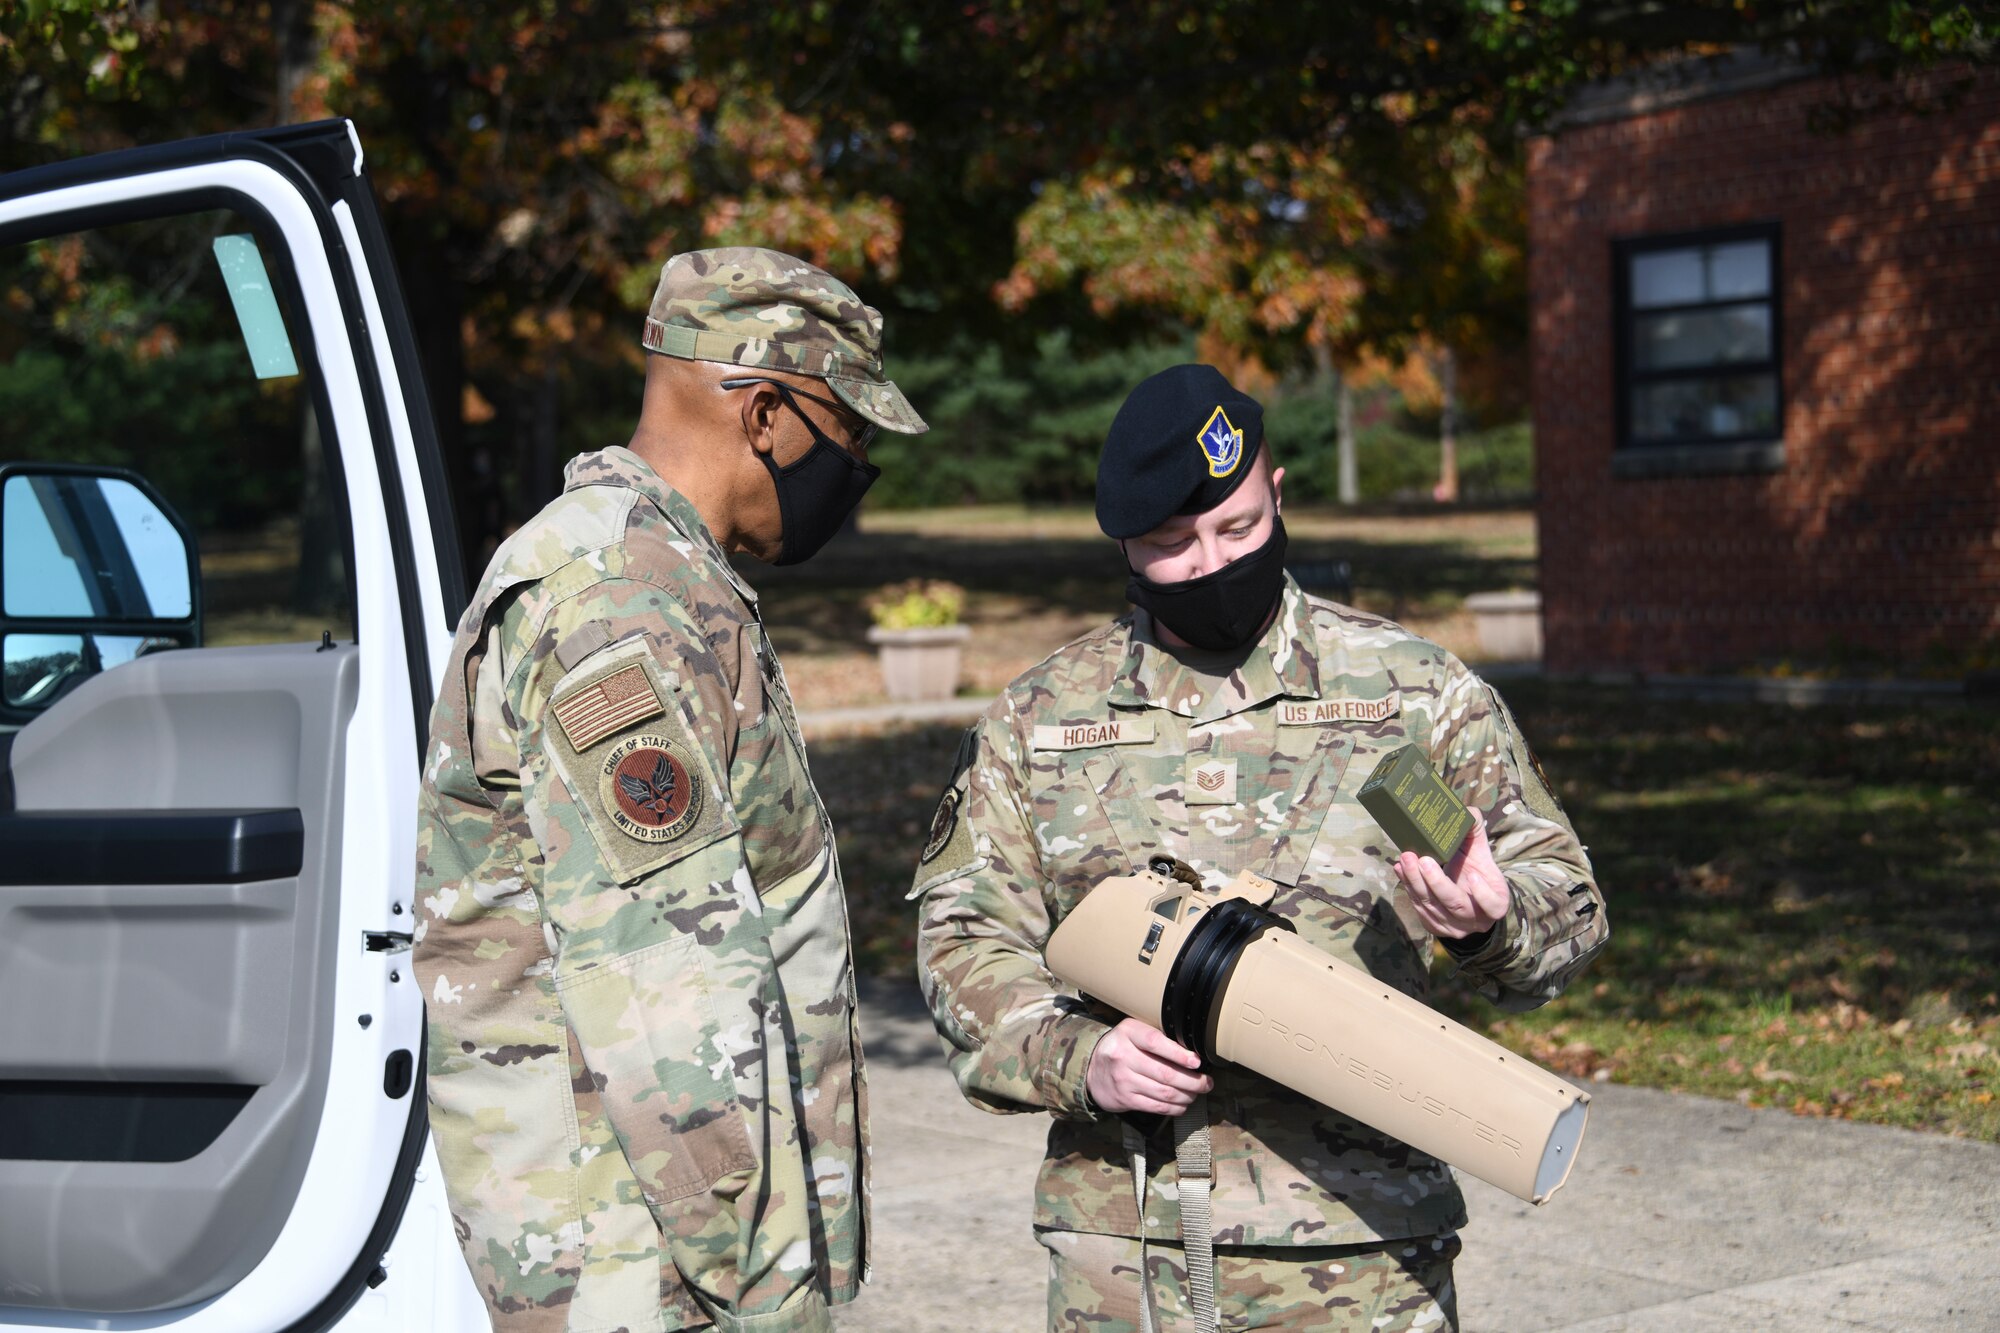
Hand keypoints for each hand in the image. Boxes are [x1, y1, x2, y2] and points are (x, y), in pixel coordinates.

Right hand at [1084, 1018, 1212, 1114]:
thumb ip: (1156, 1036)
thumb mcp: (1132, 1032)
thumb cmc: (1121, 1047)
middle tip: (1207, 1083)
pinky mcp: (1125, 1099)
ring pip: (1164, 1092)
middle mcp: (1123, 1056)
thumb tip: (1191, 1050)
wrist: (1091, 1069)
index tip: (1197, 1062)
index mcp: (1128, 1033)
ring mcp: (1123, 1080)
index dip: (1179, 1054)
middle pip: (1165, 1073)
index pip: (1156, 1042)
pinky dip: (1175, 1108)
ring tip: (1197, 1093)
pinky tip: (1183, 1104)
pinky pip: (1156, 1107)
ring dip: (1187, 1095)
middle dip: (1193, 1081)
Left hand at [1395, 806, 1509, 939]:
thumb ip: (1475, 833)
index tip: (1472, 874)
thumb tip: (1466, 811)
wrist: (1467, 899)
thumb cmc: (1476, 872)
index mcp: (1495, 904)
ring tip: (1405, 859)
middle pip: (1455, 905)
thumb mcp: (1481, 855)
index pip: (1492, 905)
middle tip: (1420, 858)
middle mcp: (1475, 920)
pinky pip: (1419, 908)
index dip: (1482, 894)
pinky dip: (1408, 887)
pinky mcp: (1435, 926)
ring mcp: (1454, 927)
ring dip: (1415, 882)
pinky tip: (1400, 869)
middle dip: (1436, 882)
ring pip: (1432, 907)